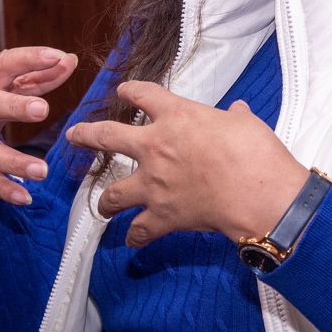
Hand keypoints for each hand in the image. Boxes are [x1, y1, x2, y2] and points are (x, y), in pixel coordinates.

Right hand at [0, 46, 78, 203]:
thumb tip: (70, 59)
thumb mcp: (3, 88)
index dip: (29, 58)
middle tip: (41, 109)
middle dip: (13, 107)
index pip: (3, 65)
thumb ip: (38, 76)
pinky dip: (5, 191)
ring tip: (41, 170)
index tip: (56, 56)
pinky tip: (25, 197)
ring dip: (15, 162)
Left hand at [65, 81, 309, 246]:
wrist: (258, 192)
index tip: (123, 91)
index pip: (144, 95)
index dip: (131, 91)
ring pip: (114, 193)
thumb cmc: (255, 151)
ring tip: (102, 206)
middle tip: (74, 135)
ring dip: (105, 200)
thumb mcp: (245, 122)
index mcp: (177, 116)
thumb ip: (235, 116)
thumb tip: (237, 110)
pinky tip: (132, 240)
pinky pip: (140, 230)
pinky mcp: (163, 215)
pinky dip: (135, 237)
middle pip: (108, 137)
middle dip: (87, 135)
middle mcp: (155, 147)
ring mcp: (154, 184)